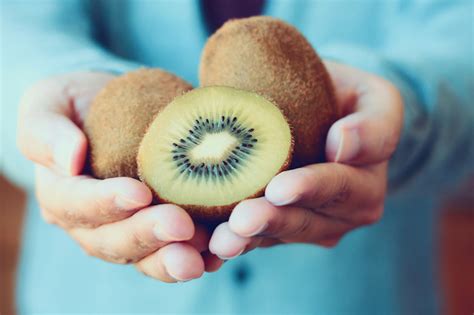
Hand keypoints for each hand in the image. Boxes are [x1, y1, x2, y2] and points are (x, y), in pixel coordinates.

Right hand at [17, 72, 222, 281]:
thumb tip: (69, 159)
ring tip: (198, 258)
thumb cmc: (76, 106)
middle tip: (180, 226)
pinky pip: (171, 252)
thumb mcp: (48, 104)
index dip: (106, 202)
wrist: (111, 110)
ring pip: (144, 256)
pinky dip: (194, 256)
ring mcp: (125, 230)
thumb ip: (45, 132)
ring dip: (171, 260)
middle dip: (147, 235)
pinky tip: (216, 255)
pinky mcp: (157, 231)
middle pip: (114, 240)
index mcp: (61, 195)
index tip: (139, 193)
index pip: (77, 204)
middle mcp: (91, 223)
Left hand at [209, 61, 402, 258]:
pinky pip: (261, 238)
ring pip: (280, 235)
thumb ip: (372, 123)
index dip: (311, 188)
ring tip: (223, 239)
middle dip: (273, 220)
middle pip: (307, 220)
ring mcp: (313, 225)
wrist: (323, 114)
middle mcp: (343, 213)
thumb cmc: (346, 100)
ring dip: (251, 237)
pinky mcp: (284, 229)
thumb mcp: (375, 98)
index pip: (341, 186)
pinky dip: (237, 242)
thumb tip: (342, 143)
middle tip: (241, 220)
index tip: (279, 188)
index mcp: (367, 182)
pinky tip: (212, 246)